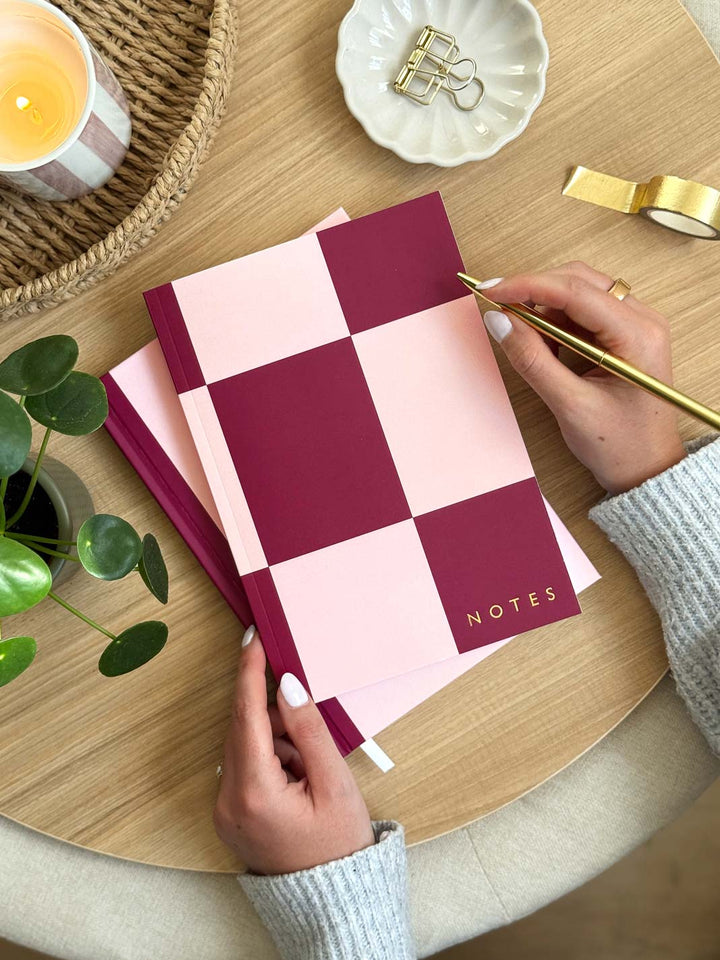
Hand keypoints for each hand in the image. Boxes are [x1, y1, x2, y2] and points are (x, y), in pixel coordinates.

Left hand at [213, 626, 374, 874]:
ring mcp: (224, 809)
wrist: (331, 901)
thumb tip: (288, 685)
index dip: (249, 672)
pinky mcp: (230, 813)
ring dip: (276, 739)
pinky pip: (244, 765)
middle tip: (306, 718)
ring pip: (243, 745)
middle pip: (242, 728)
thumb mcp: (335, 782)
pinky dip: (270, 757)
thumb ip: (309, 729)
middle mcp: (228, 800)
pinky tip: (297, 775)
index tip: (253, 637)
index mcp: (253, 792)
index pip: (245, 715)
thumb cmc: (338, 844)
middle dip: (274, 714)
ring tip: (309, 767)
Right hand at [478, 262, 686, 494]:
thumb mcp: (569, 405)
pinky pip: (583, 311)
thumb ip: (532, 360)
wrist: (646, 469)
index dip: (527, 286)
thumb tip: (499, 321)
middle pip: (578, 281)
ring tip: (525, 341)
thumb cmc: (620, 445)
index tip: (491, 292)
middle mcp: (643, 320)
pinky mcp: (624, 334)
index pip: (575, 291)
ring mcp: (635, 324)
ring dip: (544, 308)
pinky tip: (546, 348)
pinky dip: (556, 322)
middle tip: (496, 307)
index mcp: (638, 335)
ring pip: (579, 291)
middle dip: (533, 290)